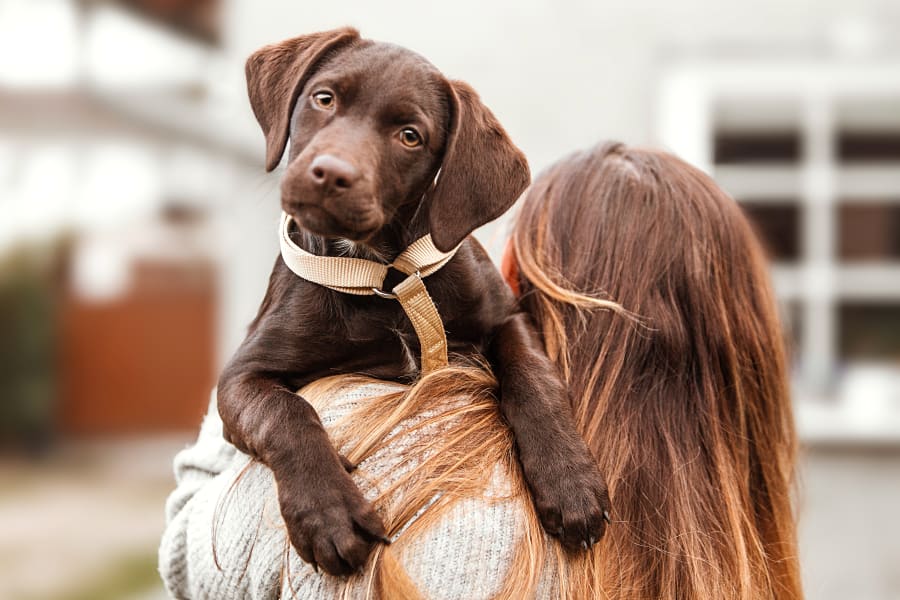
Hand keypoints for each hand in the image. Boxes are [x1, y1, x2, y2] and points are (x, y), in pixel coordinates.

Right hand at [272, 445, 386, 575]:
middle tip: (358, 560)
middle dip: (357, 560)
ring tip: (340, 564)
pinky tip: (319, 555)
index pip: (373, 526)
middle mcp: (333, 514)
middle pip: (351, 550)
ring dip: (336, 566)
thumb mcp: (350, 478)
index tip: (381, 540)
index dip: (379, 537)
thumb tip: (368, 512)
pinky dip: (314, 558)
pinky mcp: (295, 526)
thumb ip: (357, 497)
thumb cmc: (325, 462)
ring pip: (328, 560)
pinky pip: (307, 554)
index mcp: (352, 499)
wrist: (296, 453)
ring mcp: (313, 523)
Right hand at [520, 437, 610, 549]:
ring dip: (573, 538)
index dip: (599, 527)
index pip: (604, 515)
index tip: (595, 533)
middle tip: (584, 543)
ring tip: (571, 541)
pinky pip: (552, 521)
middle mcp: (584, 492)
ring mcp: (564, 494)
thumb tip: (605, 514)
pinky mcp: (546, 494)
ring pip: (574, 527)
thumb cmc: (565, 445)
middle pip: (591, 524)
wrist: (546, 428)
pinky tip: (554, 527)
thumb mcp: (587, 466)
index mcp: (597, 483)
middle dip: (589, 537)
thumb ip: (595, 489)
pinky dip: (554, 528)